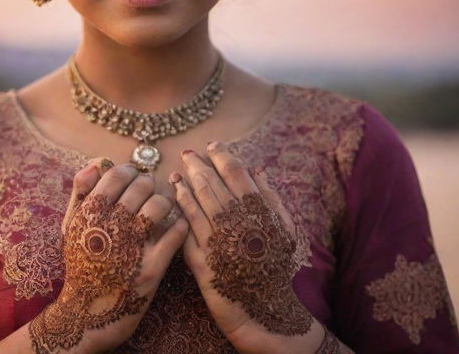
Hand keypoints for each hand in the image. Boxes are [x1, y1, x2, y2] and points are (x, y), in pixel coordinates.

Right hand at [29, 158, 188, 353]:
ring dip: (165, 204)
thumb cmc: (82, 263)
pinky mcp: (152, 268)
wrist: (87, 313)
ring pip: (161, 205)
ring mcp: (133, 247)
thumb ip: (82, 191)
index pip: (118, 173)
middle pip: (143, 185)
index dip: (130, 172)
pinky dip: (179, 225)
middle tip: (149, 195)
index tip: (133, 181)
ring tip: (161, 211)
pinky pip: (176, 233)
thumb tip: (95, 163)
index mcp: (91, 213)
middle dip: (149, 186)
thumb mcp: (72, 225)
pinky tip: (174, 228)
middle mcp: (111, 226)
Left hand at [170, 142, 314, 350]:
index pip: (236, 172)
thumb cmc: (275, 268)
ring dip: (185, 183)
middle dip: (198, 165)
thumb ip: (271, 198)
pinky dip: (179, 209)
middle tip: (188, 154)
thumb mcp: (284, 230)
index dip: (222, 155)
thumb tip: (258, 168)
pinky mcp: (202, 261)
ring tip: (177, 172)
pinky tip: (174, 198)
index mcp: (258, 212)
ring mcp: (218, 241)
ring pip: (197, 202)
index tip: (213, 146)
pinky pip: (186, 229)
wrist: (265, 312)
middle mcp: (238, 223)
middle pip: (212, 183)